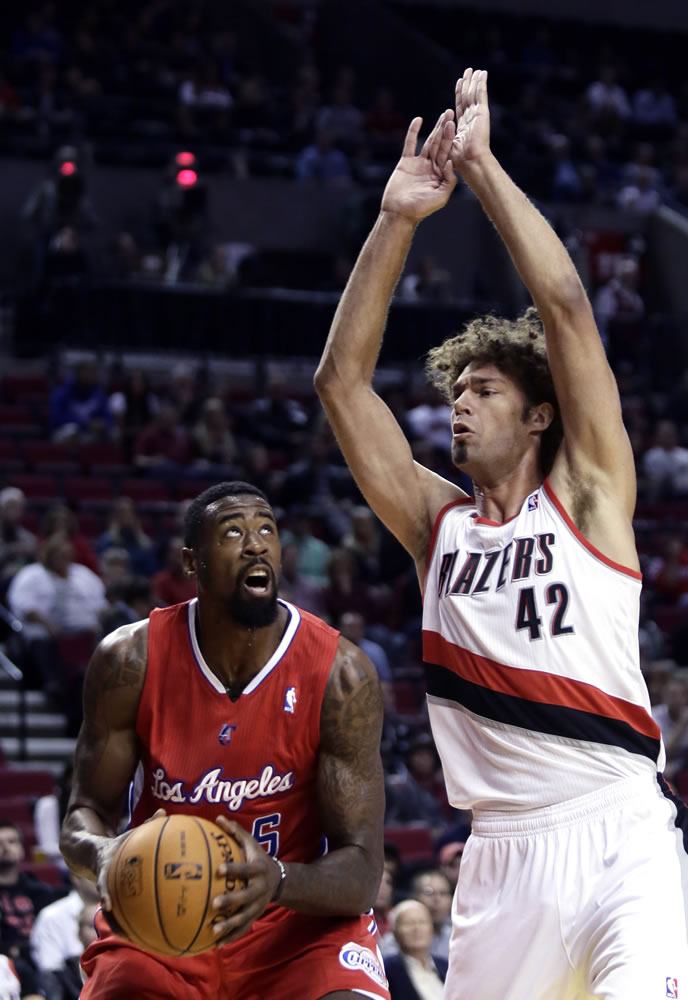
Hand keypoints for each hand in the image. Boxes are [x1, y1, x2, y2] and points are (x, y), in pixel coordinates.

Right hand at [97, 808, 166, 936]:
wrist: (90, 852)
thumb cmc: (118, 844)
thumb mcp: (128, 834)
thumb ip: (145, 825)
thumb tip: (163, 812)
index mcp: (105, 868)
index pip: (102, 881)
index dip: (104, 893)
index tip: (108, 905)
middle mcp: (103, 883)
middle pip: (105, 907)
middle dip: (111, 921)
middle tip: (121, 935)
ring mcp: (106, 893)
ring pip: (112, 915)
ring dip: (121, 928)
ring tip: (136, 942)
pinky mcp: (112, 899)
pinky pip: (122, 914)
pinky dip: (132, 922)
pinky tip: (151, 932)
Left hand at [210, 816, 281, 945]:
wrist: (279, 879)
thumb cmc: (258, 858)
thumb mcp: (252, 844)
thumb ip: (236, 832)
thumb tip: (218, 818)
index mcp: (258, 869)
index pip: (246, 870)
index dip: (234, 869)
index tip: (219, 870)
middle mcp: (260, 889)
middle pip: (245, 896)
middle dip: (231, 901)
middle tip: (214, 904)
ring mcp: (258, 905)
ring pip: (244, 917)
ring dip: (229, 925)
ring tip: (213, 931)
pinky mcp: (255, 916)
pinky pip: (243, 929)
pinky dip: (231, 937)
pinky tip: (215, 945)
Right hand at [380, 110, 456, 222]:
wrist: (399, 213)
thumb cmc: (420, 209)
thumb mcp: (440, 197)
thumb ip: (449, 180)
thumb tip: (451, 162)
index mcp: (440, 175)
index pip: (447, 153)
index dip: (450, 139)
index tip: (454, 124)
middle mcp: (431, 167)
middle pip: (439, 145)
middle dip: (445, 129)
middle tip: (450, 114)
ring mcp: (419, 164)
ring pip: (428, 142)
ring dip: (435, 128)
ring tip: (442, 115)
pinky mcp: (406, 163)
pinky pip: (410, 144)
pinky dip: (413, 132)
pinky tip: (418, 120)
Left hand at [451, 68, 490, 170]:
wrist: (472, 161)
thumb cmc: (459, 161)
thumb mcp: (447, 147)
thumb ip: (444, 137)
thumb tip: (440, 132)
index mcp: (464, 127)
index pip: (461, 106)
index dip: (460, 94)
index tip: (459, 83)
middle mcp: (471, 119)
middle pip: (468, 97)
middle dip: (467, 84)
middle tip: (468, 71)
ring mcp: (477, 115)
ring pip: (474, 93)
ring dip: (474, 81)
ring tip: (473, 69)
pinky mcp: (482, 112)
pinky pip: (481, 94)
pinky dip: (482, 83)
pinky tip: (482, 73)